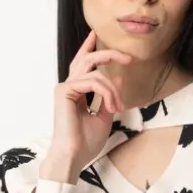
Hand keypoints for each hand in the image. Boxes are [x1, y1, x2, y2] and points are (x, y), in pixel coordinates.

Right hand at [47, 29, 133, 176]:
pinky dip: (106, 93)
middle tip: (128, 58)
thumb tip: (120, 78)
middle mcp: (69, 87)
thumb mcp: (104, 118)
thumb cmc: (85, 143)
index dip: (89, 48)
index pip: (82, 65)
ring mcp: (65, 87)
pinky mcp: (64, 91)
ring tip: (117, 107)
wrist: (73, 156)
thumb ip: (110, 97)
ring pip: (95, 72)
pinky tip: (111, 107)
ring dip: (112, 89)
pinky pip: (92, 82)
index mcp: (75, 92)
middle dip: (109, 55)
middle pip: (88, 59)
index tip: (96, 36)